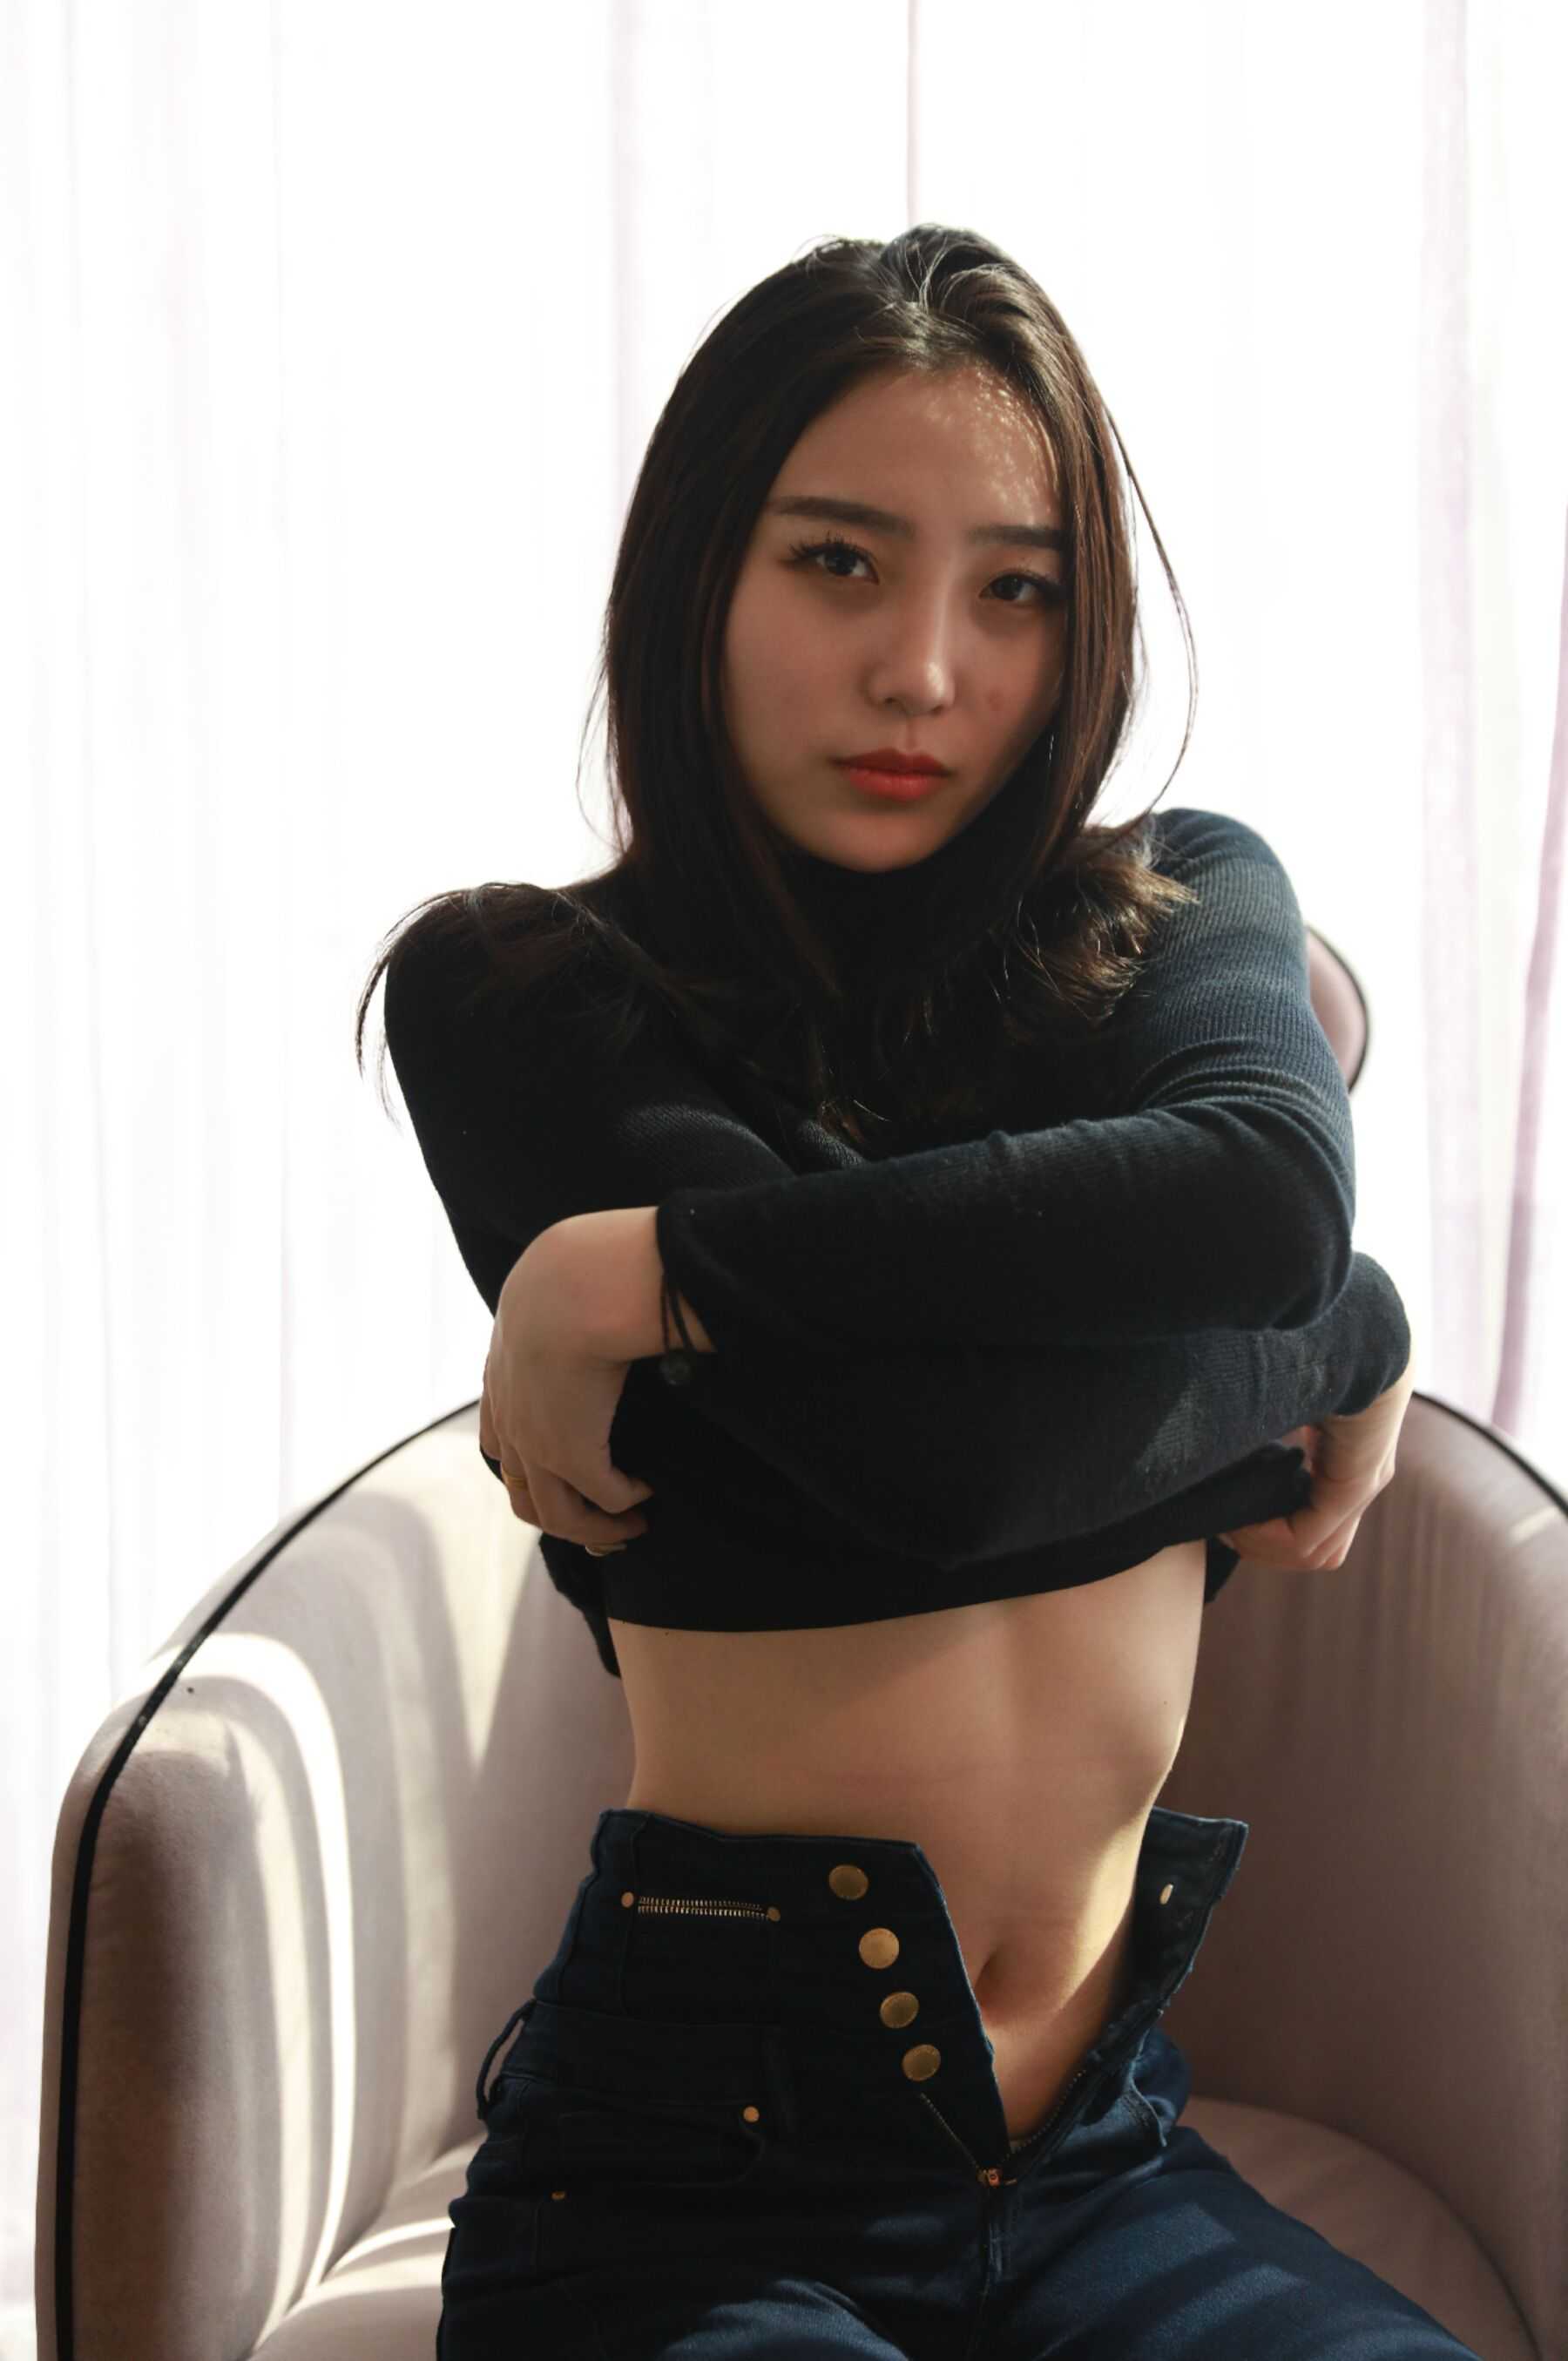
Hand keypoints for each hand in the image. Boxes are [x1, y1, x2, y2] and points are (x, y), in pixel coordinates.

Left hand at [478, 1229, 656, 1550]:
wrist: (577, 1286)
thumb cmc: (579, 1272)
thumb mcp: (555, 1288)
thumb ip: (566, 1305)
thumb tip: (598, 1296)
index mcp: (500, 1381)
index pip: (500, 1447)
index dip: (532, 1471)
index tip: (572, 1478)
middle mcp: (510, 1422)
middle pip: (524, 1497)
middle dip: (567, 1518)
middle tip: (605, 1521)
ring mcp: (537, 1446)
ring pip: (558, 1517)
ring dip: (598, 1528)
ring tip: (632, 1523)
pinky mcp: (573, 1456)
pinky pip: (606, 1499)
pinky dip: (628, 1501)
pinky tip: (649, 1486)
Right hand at [1216, 1352, 1415, 1571]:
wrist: (1352, 1315)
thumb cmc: (1305, 1339)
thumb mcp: (1278, 1392)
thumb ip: (1261, 1424)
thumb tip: (1215, 1444)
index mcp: (1348, 1455)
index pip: (1315, 1523)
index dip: (1268, 1530)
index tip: (1227, 1511)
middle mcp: (1363, 1475)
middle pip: (1318, 1548)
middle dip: (1264, 1545)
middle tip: (1224, 1524)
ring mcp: (1364, 1481)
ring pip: (1317, 1553)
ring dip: (1264, 1546)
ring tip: (1228, 1523)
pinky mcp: (1356, 1480)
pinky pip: (1308, 1538)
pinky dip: (1267, 1537)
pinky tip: (1238, 1517)